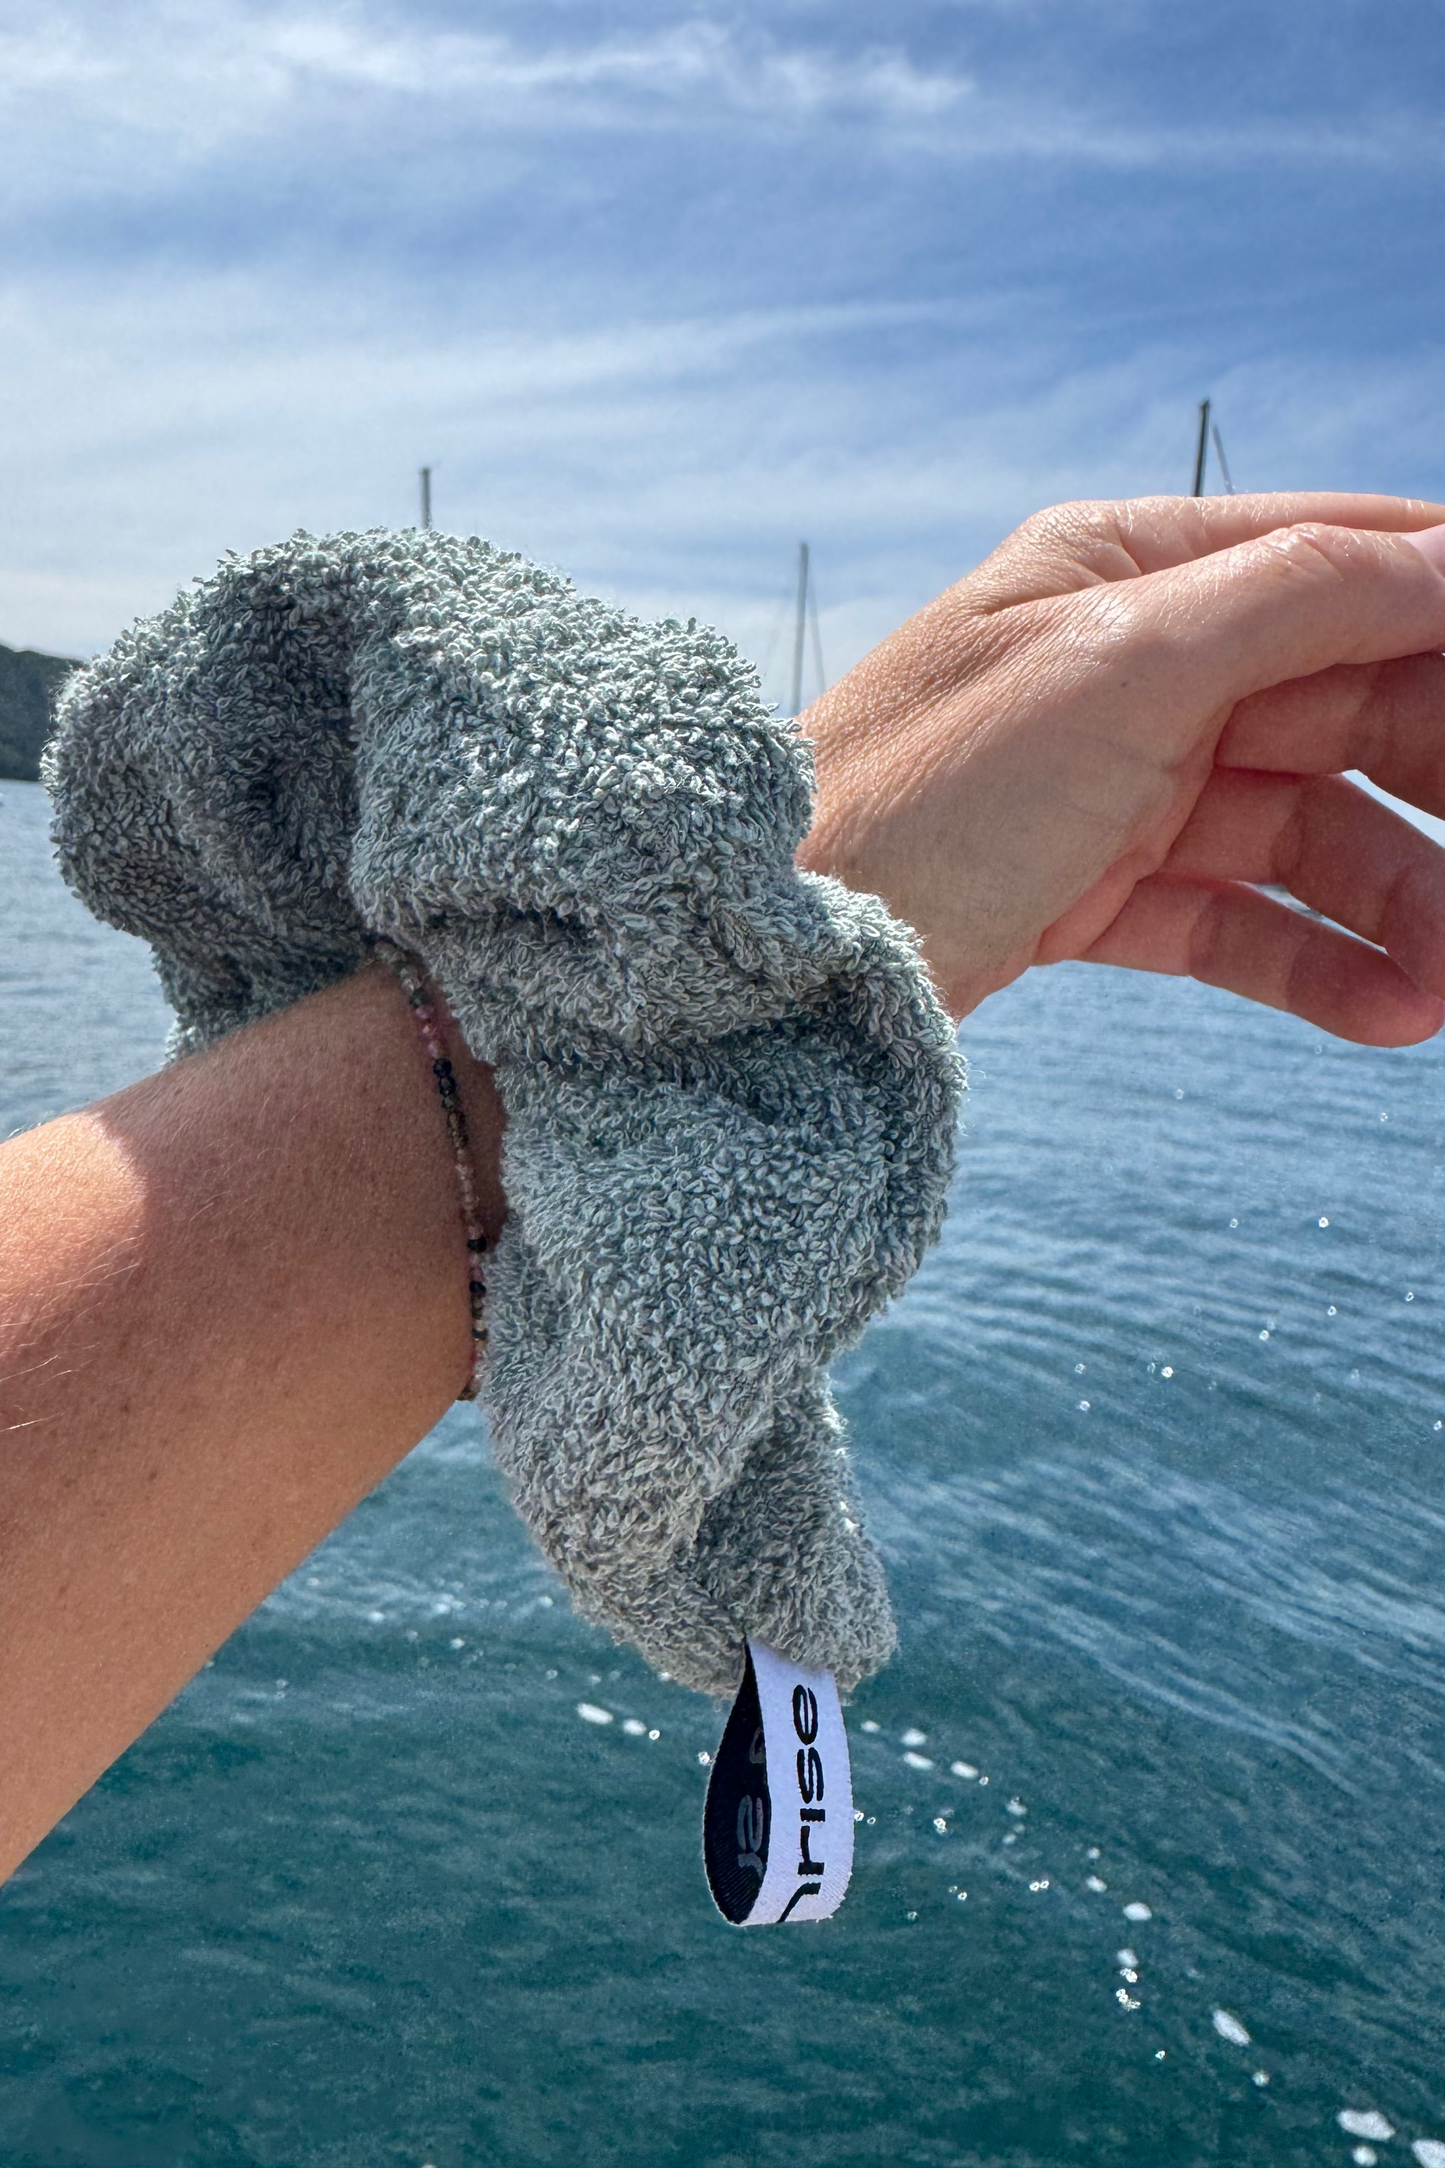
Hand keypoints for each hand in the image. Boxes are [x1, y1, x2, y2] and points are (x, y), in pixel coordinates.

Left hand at [798, 494, 1444, 1044]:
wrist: (771, 961)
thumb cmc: (918, 789)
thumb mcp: (1118, 663)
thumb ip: (1300, 596)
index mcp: (1131, 562)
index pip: (1352, 558)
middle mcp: (1135, 663)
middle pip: (1353, 701)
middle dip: (1444, 781)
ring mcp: (1121, 783)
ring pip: (1311, 829)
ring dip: (1402, 900)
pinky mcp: (1098, 894)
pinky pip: (1242, 918)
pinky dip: (1317, 961)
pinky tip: (1393, 1013)